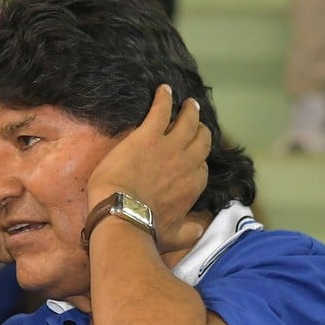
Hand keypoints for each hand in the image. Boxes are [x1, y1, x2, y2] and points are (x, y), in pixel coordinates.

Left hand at [87, 85, 210, 253]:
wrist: (123, 215)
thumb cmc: (146, 229)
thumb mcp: (173, 236)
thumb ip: (188, 232)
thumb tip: (199, 231)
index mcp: (194, 186)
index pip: (201, 167)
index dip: (196, 160)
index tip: (191, 156)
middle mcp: (188, 162)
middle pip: (201, 139)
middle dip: (199, 129)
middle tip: (195, 121)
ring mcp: (170, 146)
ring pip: (188, 121)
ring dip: (189, 110)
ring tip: (189, 103)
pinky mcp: (149, 135)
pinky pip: (161, 109)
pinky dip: (163, 98)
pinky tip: (163, 89)